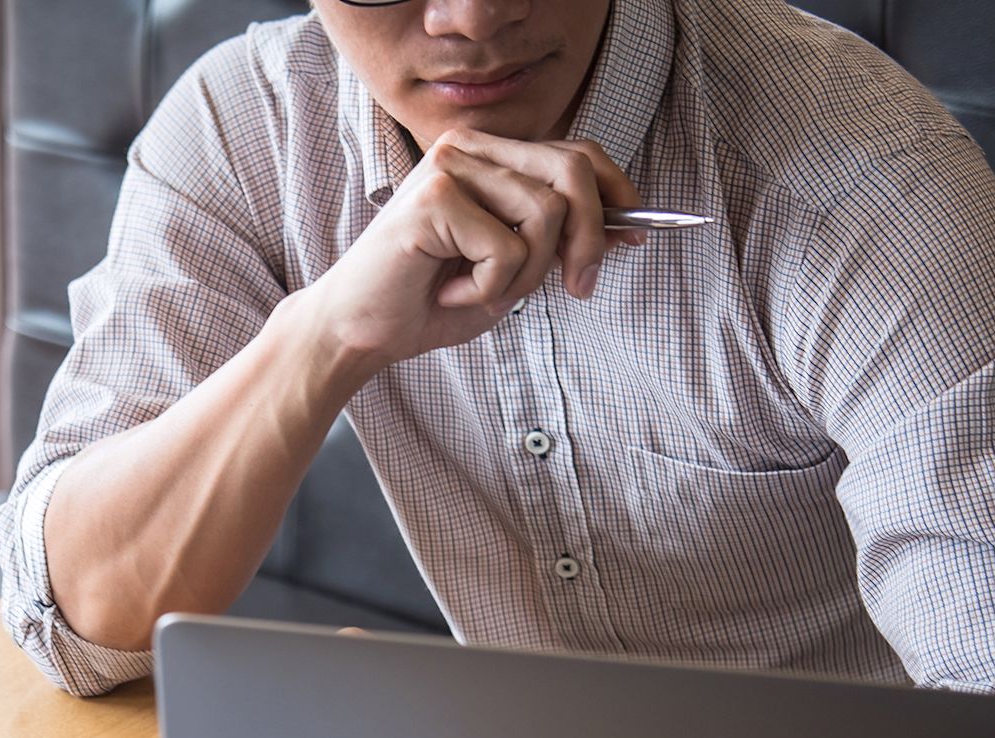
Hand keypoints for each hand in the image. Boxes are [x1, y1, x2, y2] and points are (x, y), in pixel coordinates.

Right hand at [296, 131, 643, 376]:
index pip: (576, 152)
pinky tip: (448, 293)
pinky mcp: (434, 200)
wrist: (358, 332)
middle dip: (590, 237)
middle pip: (572, 173)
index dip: (616, 192)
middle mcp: (467, 148)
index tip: (635, 235)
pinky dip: (488, 290)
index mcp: (485, 154)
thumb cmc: (426, 301)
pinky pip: (507, 251)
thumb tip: (625, 227)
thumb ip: (558, 243)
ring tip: (479, 292)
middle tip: (578, 288)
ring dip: (525, 276)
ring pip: (546, 216)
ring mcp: (449, 168)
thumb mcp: (511, 271)